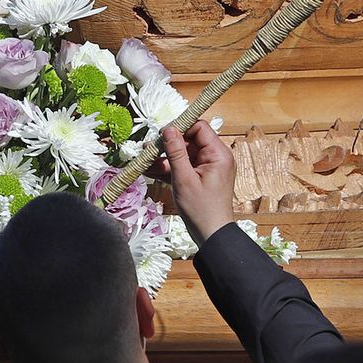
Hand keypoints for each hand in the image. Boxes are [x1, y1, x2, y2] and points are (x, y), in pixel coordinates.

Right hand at [152, 121, 235, 247]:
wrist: (211, 234)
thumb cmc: (200, 209)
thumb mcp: (184, 179)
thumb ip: (175, 152)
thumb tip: (168, 129)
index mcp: (218, 154)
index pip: (199, 128)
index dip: (180, 128)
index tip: (161, 134)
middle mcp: (216, 157)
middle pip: (190, 140)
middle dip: (168, 145)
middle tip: (148, 149)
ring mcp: (208, 168)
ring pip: (184, 154)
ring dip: (165, 158)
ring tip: (144, 160)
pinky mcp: (201, 177)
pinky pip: (185, 166)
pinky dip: (170, 168)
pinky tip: (150, 170)